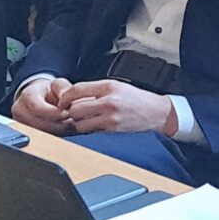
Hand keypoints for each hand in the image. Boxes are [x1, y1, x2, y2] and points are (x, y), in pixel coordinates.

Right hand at [9, 78, 71, 134]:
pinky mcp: (25, 134)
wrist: (42, 99)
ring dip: (58, 130)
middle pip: (40, 123)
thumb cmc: (50, 92)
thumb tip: (65, 98)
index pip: (38, 108)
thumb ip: (62, 88)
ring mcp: (21, 124)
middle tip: (72, 120)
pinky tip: (62, 128)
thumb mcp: (58, 84)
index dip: (54, 113)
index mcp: (27, 95)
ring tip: (69, 123)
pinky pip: (41, 139)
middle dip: (59, 123)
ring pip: (41, 133)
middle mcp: (20, 110)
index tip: (67, 113)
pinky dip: (54, 135)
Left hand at [60, 80, 178, 136]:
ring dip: (80, 123)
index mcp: (109, 86)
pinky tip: (95, 126)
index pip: (77, 90)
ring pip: (80, 124)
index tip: (61, 102)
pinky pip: (91, 133)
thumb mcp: (117, 87)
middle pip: (75, 109)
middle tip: (74, 112)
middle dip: (72, 112)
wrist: (157, 113)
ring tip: (86, 120)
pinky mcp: (113, 131)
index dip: (65, 97)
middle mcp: (109, 101)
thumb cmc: (137, 99)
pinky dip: (89, 131)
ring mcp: (111, 118)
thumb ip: (96, 90)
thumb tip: (72, 96)